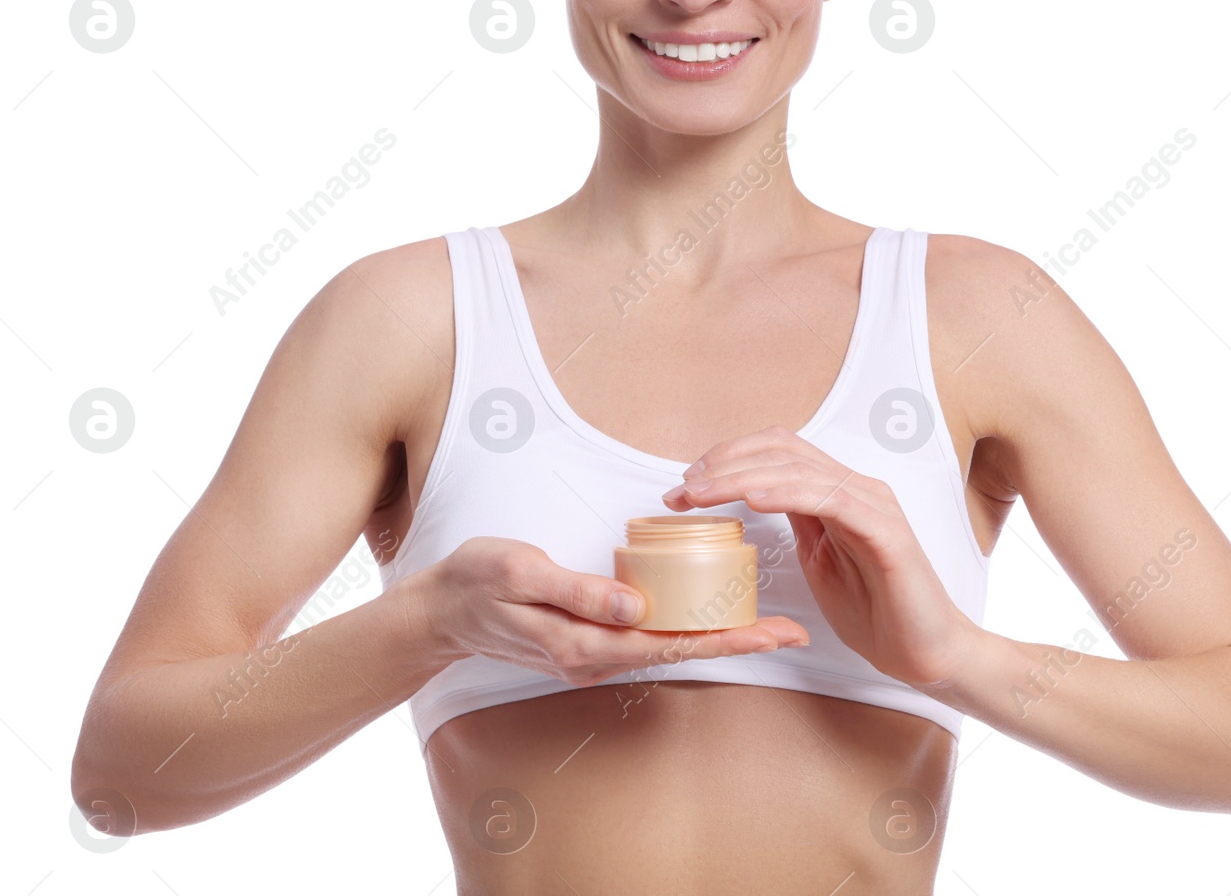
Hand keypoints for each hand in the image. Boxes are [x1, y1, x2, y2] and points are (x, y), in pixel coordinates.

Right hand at [413, 536, 809, 688]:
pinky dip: (684, 629)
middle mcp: (595, 658)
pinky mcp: (589, 643)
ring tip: (764, 624)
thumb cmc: (477, 582)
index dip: (725, 638)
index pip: (670, 644)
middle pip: (680, 650)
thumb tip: (635, 606)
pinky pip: (648, 639)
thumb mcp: (522, 572)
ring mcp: (592, 655)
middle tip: (790, 630)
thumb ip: (578, 591)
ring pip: (667, 647)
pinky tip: (708, 615)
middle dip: (737, 640)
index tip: (770, 633)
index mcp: (584, 643)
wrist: (439, 608)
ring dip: (715, 636)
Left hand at [661, 427, 978, 689]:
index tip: (688, 483)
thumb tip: (752, 501)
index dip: (729, 456)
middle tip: (682, 489)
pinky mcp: (888, 533)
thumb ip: (797, 524)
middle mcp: (858, 487)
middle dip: (724, 464)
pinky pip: (832, 500)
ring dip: (742, 478)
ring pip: (799, 471)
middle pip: (782, 450)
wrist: (928, 654)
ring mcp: (874, 506)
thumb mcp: (820, 560)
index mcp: (838, 491)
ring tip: (702, 493)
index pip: (779, 450)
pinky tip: (754, 500)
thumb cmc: (877, 612)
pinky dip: (788, 493)